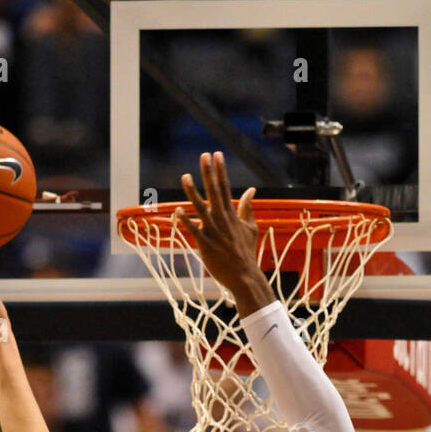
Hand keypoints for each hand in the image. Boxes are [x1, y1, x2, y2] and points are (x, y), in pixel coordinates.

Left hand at [179, 152, 261, 295]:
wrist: (245, 277)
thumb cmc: (247, 252)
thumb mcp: (251, 227)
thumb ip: (248, 207)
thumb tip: (251, 189)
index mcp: (232, 215)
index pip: (225, 187)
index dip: (220, 170)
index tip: (216, 154)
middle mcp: (222, 220)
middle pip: (215, 192)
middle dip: (209, 173)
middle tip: (204, 155)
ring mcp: (214, 233)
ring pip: (201, 209)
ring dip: (193, 193)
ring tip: (185, 176)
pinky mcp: (206, 246)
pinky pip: (195, 231)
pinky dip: (188, 221)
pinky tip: (180, 210)